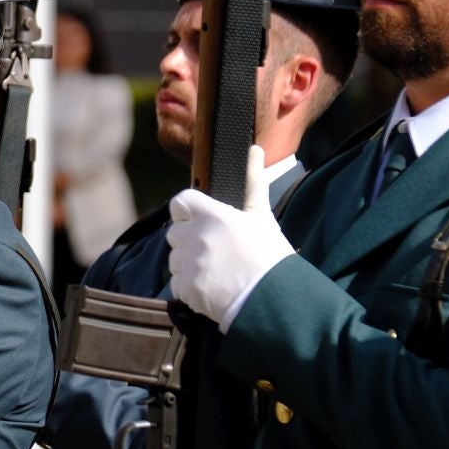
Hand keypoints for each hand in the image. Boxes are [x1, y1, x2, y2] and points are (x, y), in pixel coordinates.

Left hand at [167, 145, 293, 329]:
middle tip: (216, 251)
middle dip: (189, 240)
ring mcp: (187, 264)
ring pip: (175, 260)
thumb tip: (254, 150)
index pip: (179, 202)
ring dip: (189, 265)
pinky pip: (178, 285)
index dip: (188, 211)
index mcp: (211, 215)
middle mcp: (193, 237)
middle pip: (175, 233)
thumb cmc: (270, 255)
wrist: (273, 299)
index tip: (201, 220)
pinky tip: (213, 289)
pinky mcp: (184, 289)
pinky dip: (191, 288)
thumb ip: (253, 182)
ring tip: (218, 273)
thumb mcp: (262, 216)